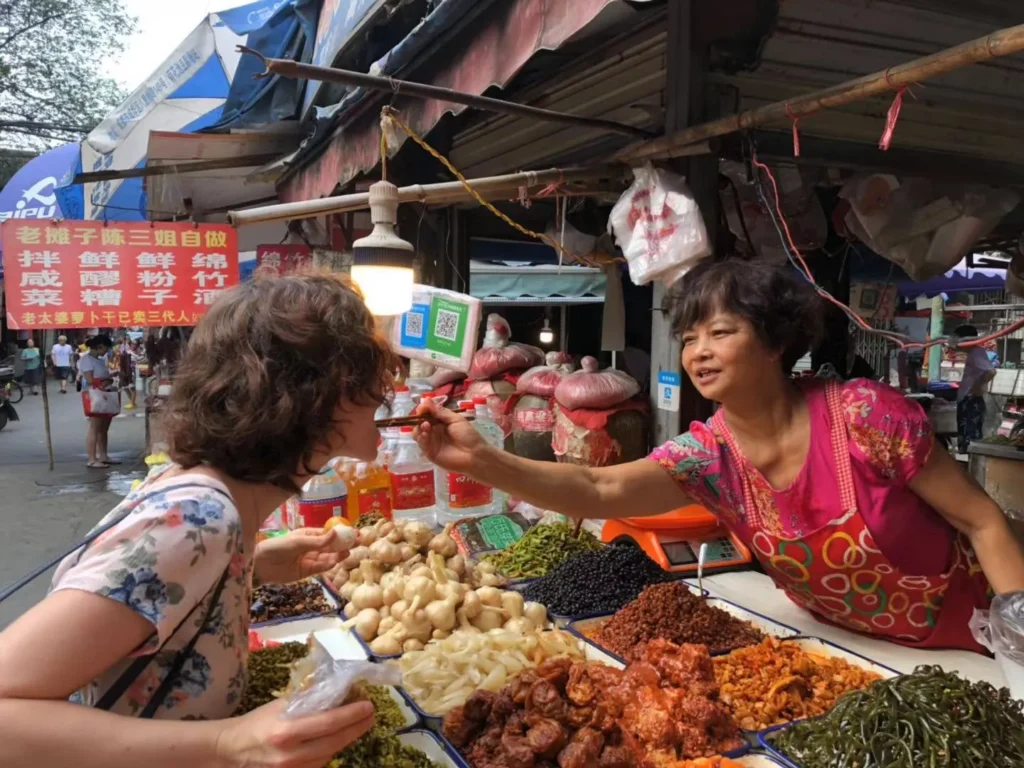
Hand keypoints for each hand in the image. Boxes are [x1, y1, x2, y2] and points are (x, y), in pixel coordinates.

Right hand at [216, 698, 373, 767]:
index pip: (329, 723)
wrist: (231, 751)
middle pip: (335, 742)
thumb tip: (336, 687)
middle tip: (370, 714)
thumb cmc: (256, 723)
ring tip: (359, 724)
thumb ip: (307, 699)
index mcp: (286, 731)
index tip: (368, 705)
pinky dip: (331, 750)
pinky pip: (319, 764)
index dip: (352, 715)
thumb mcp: (280, 705)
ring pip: (330, 755)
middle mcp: (291, 755)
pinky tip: (338, 739)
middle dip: (357, 727)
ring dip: (347, 738)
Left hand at [254, 528, 348, 584]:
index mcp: (309, 535)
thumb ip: (319, 541)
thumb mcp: (298, 541)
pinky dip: (328, 565)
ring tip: (348, 553)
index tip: (355, 532)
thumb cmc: (277, 547)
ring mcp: (309, 560)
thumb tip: (336, 532)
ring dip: (338, 555)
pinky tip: (335, 562)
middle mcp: (311, 547)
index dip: (342, 533)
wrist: (259, 565)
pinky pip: (320, 568)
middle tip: (358, 543)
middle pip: (331, 546)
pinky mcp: (306, 572)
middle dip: (344, 544)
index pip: (329, 533)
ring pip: (328, 557)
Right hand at [413, 401, 485, 473]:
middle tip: (422, 416)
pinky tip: (425, 433)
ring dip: (418, 428)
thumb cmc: (468, 435)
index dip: (424, 409)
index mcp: (441, 422)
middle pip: (420, 423)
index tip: (422, 407)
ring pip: (417, 433)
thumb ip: (441, 412)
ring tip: (426, 425)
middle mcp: (434, 431)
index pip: (428, 414)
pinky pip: (421, 444)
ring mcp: (431, 442)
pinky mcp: (429, 453)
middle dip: (419, 418)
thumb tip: (427, 400)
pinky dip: (421, 437)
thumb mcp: (456, 420)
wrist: (474, 455)